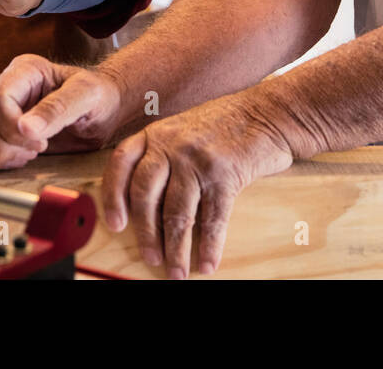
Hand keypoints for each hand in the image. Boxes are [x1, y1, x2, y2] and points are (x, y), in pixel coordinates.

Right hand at [0, 54, 123, 169]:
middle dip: (4, 144)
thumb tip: (25, 128)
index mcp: (24, 71)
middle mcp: (3, 86)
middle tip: (37, 151)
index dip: (11, 127)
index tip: (40, 143)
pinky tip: (15, 161)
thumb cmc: (98, 97)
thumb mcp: (87, 96)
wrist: (101, 111)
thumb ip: (58, 109)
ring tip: (26, 156)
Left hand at [102, 93, 293, 278]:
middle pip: (145, 195)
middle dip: (146, 233)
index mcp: (157, 134)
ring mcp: (198, 160)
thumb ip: (162, 153)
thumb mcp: (183, 128)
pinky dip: (211, 246)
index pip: (122, 164)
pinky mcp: (225, 175)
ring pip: (177, 212)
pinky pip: (213, 218)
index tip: (115, 224)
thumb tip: (146, 200)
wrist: (269, 112)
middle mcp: (172, 145)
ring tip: (176, 271)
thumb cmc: (226, 123)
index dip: (114, 196)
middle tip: (150, 257)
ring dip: (176, 248)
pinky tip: (208, 263)